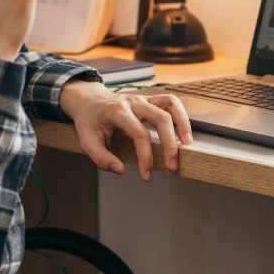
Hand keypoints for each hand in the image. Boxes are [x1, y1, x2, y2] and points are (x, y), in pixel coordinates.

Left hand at [59, 81, 191, 178]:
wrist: (88, 100)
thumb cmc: (89, 122)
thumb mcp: (86, 141)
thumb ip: (101, 158)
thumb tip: (121, 170)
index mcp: (117, 111)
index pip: (139, 133)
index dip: (146, 156)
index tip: (147, 175)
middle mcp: (133, 101)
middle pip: (161, 118)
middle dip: (170, 145)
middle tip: (172, 167)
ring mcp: (143, 97)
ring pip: (170, 104)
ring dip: (182, 124)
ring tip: (186, 147)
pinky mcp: (149, 99)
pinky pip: (171, 101)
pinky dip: (181, 115)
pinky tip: (183, 133)